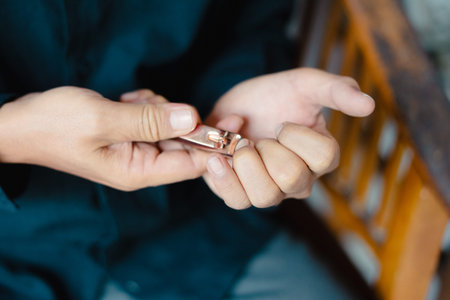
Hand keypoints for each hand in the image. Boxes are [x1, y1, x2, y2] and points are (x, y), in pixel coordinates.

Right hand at [0, 87, 204, 189]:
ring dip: (159, 108)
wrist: (20, 122)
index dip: (216, 145)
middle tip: (173, 102)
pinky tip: (127, 100)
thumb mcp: (102, 120)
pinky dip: (147, 104)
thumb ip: (149, 120)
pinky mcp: (130, 134)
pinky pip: (154, 118)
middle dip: (185, 120)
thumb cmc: (53, 126)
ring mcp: (136, 149)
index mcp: (137, 172)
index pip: (191, 165)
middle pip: (184, 145)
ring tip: (130, 101)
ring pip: (170, 127)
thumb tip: (192, 117)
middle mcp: (141, 165)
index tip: (236, 125)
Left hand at [203, 68, 374, 208]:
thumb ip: (336, 90)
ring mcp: (270, 191)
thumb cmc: (273, 97)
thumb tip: (369, 104)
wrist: (235, 106)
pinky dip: (224, 177)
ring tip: (240, 144)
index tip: (282, 122)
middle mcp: (299, 181)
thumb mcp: (305, 84)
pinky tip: (219, 157)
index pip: (326, 157)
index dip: (298, 136)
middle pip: (292, 178)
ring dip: (245, 162)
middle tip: (260, 136)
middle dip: (269, 148)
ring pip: (265, 196)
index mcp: (320, 157)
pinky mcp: (240, 195)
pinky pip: (236, 201)